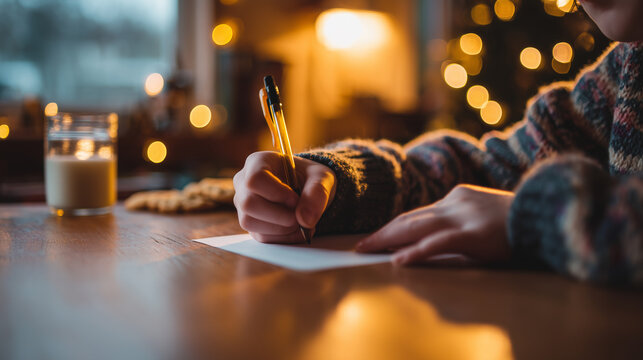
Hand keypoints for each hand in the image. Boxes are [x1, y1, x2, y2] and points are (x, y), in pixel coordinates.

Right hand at [233, 151, 335, 242]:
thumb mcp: (321, 178)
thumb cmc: (310, 178)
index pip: (255, 179)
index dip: (276, 194)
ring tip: (301, 222)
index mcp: (257, 162)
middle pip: (248, 204)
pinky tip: (297, 229)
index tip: (296, 199)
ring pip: (249, 222)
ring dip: (281, 228)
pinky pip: (260, 236)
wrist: (307, 190)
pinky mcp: (251, 223)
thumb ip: (317, 193)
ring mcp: (244, 205)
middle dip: (279, 215)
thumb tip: (304, 220)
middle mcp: (244, 183)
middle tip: (300, 216)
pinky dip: (283, 237)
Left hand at [355, 184, 513, 265]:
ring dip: (387, 240)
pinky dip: (417, 252)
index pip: (414, 213)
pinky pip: (439, 243)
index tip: (372, 237)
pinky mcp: (473, 233)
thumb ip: (455, 222)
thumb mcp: (480, 215)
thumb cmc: (515, 221)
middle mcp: (454, 202)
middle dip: (381, 234)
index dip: (390, 226)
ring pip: (416, 227)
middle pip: (408, 218)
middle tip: (359, 246)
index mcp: (455, 197)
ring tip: (366, 251)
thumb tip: (425, 240)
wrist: (547, 214)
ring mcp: (463, 216)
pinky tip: (399, 261)